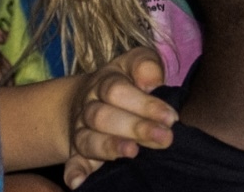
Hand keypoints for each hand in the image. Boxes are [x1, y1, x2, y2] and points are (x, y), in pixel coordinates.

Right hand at [63, 47, 176, 189]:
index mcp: (104, 81)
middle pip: (104, 117)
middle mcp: (89, 106)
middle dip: (136, 128)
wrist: (88, 98)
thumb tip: (153, 83)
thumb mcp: (135, 63)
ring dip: (111, 147)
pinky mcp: (77, 153)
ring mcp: (81, 131)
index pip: (118, 90)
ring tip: (133, 152)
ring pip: (90, 140)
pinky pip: (72, 164)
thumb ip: (146, 65)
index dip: (144, 104)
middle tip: (164, 137)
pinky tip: (79, 182)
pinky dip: (74, 173)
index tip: (170, 117)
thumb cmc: (125, 80)